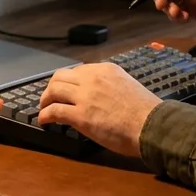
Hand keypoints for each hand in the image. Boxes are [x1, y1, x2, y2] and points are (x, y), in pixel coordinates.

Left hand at [37, 62, 160, 157]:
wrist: (151, 125)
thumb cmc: (146, 112)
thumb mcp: (127, 86)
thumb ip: (111, 86)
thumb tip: (101, 96)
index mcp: (106, 69)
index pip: (78, 70)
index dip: (69, 81)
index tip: (66, 90)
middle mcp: (93, 78)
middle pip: (61, 76)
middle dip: (52, 86)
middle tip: (50, 97)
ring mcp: (85, 96)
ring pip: (54, 90)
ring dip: (45, 99)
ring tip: (43, 108)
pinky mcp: (80, 115)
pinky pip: (54, 111)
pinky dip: (45, 115)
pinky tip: (44, 120)